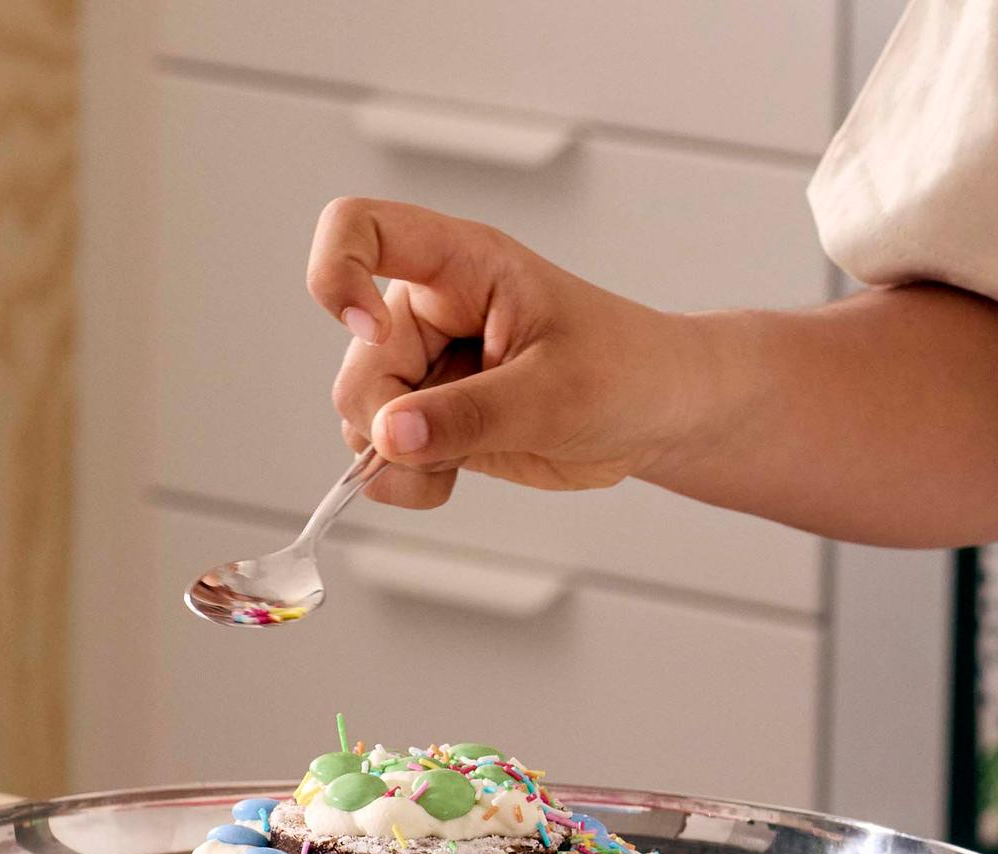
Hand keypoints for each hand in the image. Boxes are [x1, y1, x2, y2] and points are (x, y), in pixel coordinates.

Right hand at [306, 198, 711, 507]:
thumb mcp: (557, 394)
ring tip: (457, 469)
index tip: (368, 331)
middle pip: (358, 362)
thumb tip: (389, 437)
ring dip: (394, 461)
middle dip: (384, 419)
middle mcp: (430, 313)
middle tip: (442, 451)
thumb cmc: (627, 372)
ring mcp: (427, 370)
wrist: (658, 415)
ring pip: (362, 417)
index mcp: (461, 266)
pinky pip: (383, 456)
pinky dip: (403, 480)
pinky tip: (448, 481)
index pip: (359, 228)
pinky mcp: (434, 421)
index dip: (339, 275)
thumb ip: (471, 415)